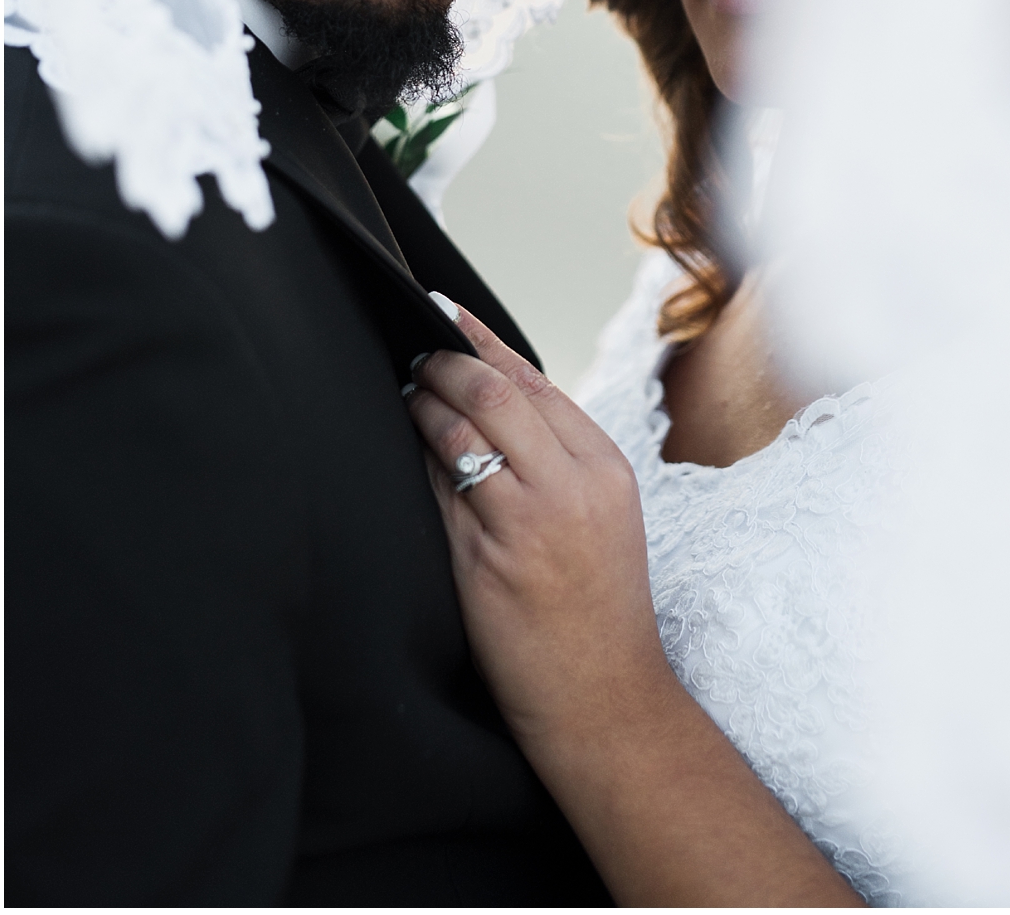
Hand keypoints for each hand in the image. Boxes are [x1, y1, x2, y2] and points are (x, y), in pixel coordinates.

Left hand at [404, 299, 668, 747]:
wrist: (604, 695)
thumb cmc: (596, 611)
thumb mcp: (599, 520)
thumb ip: (553, 464)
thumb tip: (482, 407)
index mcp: (606, 467)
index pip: (538, 382)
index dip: (486, 341)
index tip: (447, 314)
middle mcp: (573, 483)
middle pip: (498, 391)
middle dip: (446, 361)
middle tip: (413, 352)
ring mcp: (531, 518)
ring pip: (464, 428)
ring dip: (424, 401)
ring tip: (404, 392)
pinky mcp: (489, 557)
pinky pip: (443, 486)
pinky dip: (419, 454)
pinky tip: (404, 444)